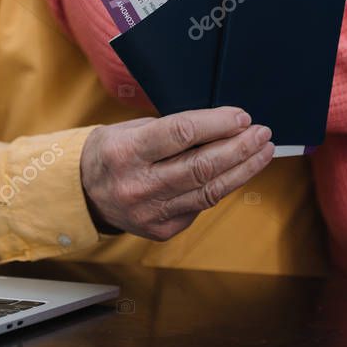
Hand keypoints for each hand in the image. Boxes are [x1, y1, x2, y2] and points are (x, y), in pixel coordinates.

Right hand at [80, 107, 274, 240]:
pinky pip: (201, 205)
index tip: (242, 116)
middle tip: (261, 134)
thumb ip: (174, 130)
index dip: (217, 123)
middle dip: (239, 147)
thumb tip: (226, 126)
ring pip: (209, 191)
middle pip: (201, 166)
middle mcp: (137, 185)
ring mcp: (150, 213)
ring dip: (243, 169)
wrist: (83, 193)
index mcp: (126, 152)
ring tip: (263, 151)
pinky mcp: (162, 230)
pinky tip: (237, 171)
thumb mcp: (133, 130)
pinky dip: (222, 186)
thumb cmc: (113, 152)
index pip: (181, 133)